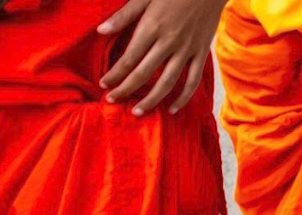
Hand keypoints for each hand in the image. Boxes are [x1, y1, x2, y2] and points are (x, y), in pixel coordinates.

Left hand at [98, 0, 227, 114]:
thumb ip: (124, 16)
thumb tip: (100, 31)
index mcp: (151, 27)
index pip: (128, 58)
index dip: (114, 74)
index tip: (103, 84)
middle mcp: (168, 42)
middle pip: (143, 74)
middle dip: (125, 89)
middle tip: (112, 100)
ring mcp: (187, 50)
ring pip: (167, 82)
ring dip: (151, 100)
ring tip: (138, 112)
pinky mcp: (201, 53)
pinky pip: (192, 81)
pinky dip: (183, 97)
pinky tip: (172, 108)